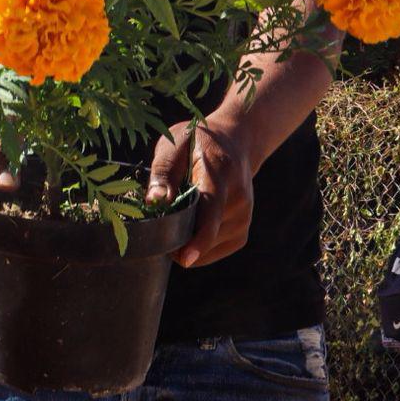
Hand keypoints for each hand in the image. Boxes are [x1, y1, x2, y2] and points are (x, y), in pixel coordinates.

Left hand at [146, 117, 253, 267]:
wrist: (236, 143)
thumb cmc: (198, 142)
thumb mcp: (176, 143)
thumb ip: (164, 171)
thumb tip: (155, 201)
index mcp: (221, 173)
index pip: (212, 211)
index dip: (199, 237)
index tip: (185, 258)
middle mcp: (239, 198)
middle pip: (206, 233)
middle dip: (179, 236)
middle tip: (162, 218)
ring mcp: (244, 217)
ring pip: (208, 246)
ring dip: (188, 240)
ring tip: (182, 211)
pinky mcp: (242, 231)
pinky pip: (215, 251)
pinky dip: (198, 246)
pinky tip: (192, 224)